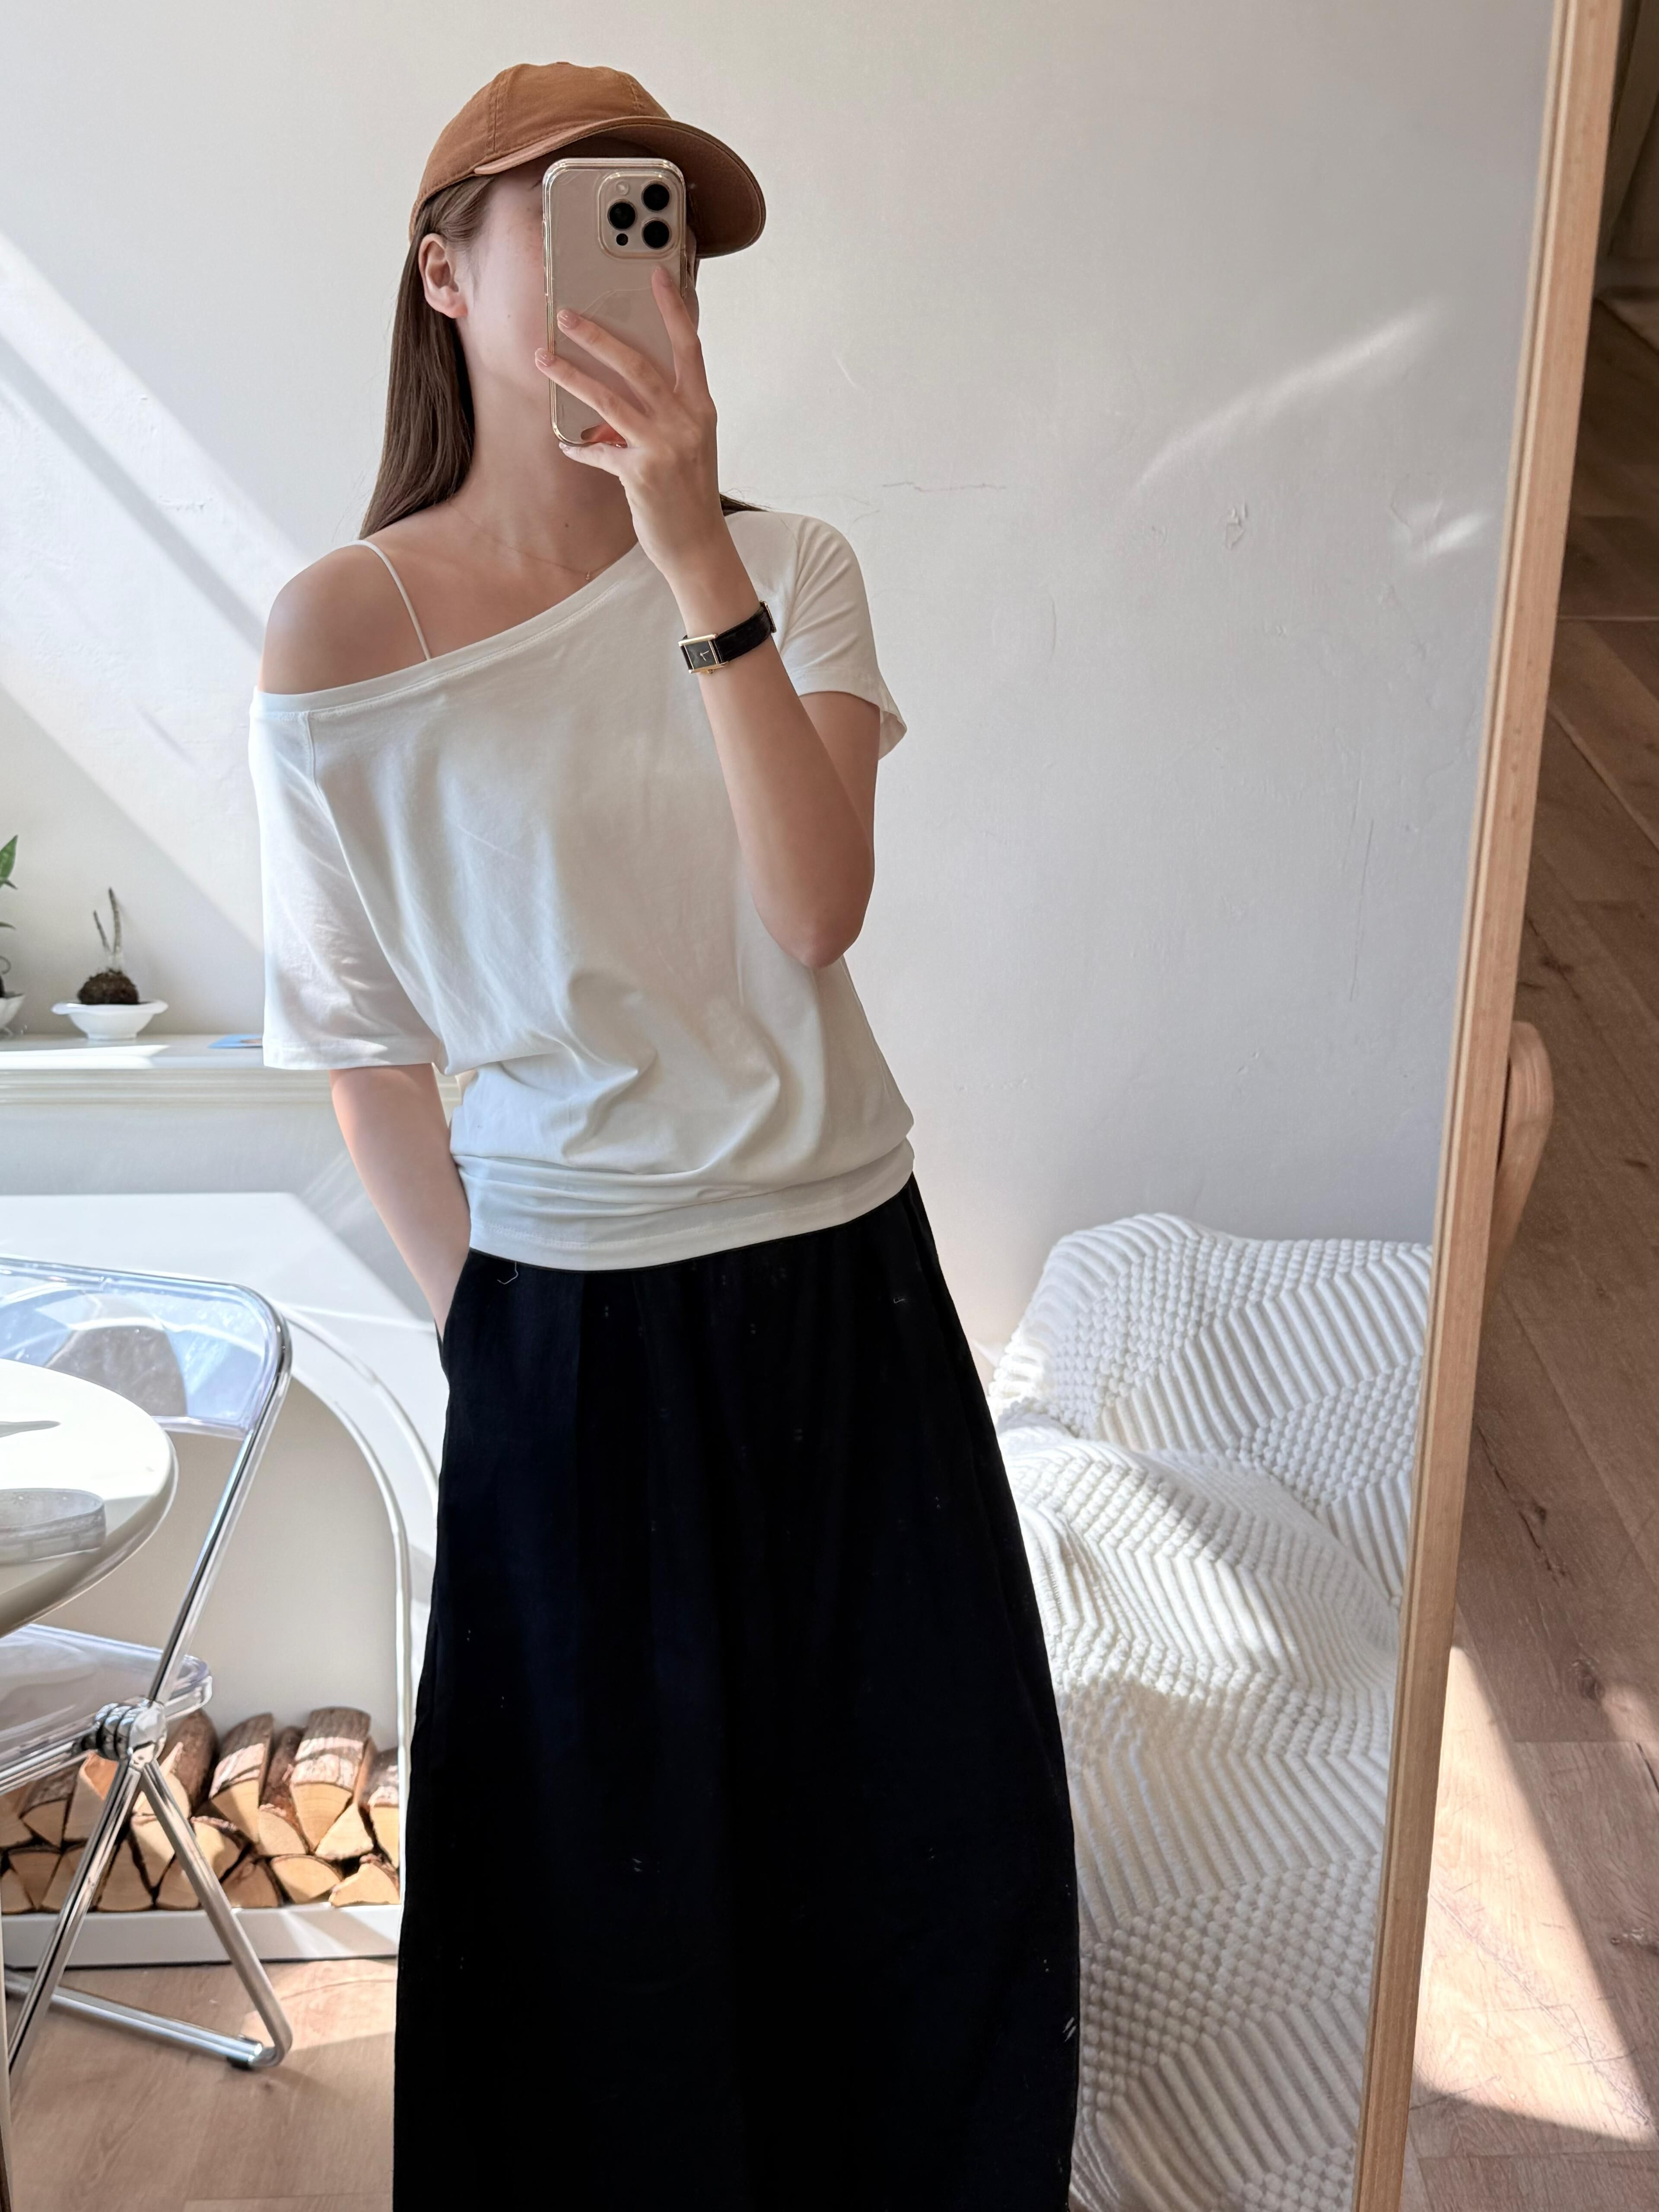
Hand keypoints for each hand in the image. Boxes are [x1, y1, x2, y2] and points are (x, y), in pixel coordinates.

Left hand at [537, 267, 726, 583]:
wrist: (698, 546)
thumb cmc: (690, 493)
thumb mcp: (689, 444)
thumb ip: (665, 414)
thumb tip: (618, 396)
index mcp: (701, 408)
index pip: (689, 347)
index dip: (673, 309)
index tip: (656, 275)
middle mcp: (686, 422)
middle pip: (638, 364)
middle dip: (597, 336)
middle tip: (566, 315)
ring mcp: (664, 447)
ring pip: (609, 400)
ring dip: (570, 376)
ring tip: (542, 359)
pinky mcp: (640, 474)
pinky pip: (598, 451)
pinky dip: (579, 447)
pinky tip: (566, 444)